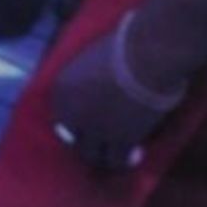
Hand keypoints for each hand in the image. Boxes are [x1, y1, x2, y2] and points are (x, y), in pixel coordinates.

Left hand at [49, 21, 175, 170]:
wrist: (146, 57)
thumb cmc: (125, 46)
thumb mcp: (94, 58)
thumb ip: (91, 74)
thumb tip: (104, 77)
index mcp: (61, 90)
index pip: (63, 115)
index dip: (78, 122)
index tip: (92, 123)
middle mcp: (71, 114)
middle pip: (75, 138)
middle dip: (88, 143)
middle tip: (103, 145)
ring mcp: (93, 130)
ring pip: (94, 154)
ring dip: (105, 157)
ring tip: (118, 158)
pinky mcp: (118, 141)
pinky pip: (118, 159)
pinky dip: (125, 161)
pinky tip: (136, 157)